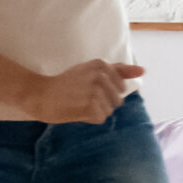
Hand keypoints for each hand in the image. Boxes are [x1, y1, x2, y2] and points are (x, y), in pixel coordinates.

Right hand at [17, 60, 144, 124]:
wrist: (39, 94)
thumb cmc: (66, 84)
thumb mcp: (91, 71)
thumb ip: (119, 70)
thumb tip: (143, 70)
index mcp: (101, 64)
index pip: (121, 87)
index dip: (106, 93)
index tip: (88, 89)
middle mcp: (100, 75)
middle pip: (117, 100)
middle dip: (102, 104)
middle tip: (81, 97)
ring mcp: (95, 90)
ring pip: (109, 111)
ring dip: (94, 111)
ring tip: (78, 104)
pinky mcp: (89, 104)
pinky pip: (100, 118)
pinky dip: (89, 118)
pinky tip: (76, 110)